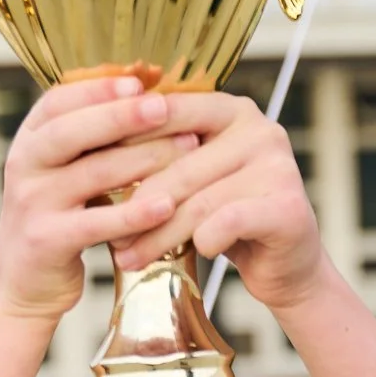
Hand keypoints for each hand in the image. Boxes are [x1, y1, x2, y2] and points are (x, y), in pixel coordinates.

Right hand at [0, 78, 200, 325]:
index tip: (141, 80)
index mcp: (28, 140)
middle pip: (73, 131)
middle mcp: (23, 165)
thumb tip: (145, 94)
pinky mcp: (47, 241)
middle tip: (167, 107)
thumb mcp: (61, 173)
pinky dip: (134, 214)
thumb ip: (89, 141)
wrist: (22, 286)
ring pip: (93, 173)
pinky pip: (98, 223)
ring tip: (187, 148)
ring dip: (144, 158)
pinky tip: (167, 206)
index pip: (60, 101)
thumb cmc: (58, 220)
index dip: (99, 88)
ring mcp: (32, 203)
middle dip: (123, 115)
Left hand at [109, 92, 326, 313]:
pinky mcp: (287, 206)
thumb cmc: (230, 222)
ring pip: (199, 201)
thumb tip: (93, 157)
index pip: (170, 113)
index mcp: (231, 110)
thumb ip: (164, 161)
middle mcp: (259, 128)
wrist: (285, 266)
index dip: (128, 141)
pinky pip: (224, 223)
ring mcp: (278, 165)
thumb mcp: (194, 183)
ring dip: (158, 234)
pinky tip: (192, 254)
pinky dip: (202, 243)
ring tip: (129, 256)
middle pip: (180, 165)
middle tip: (108, 232)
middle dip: (139, 203)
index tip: (88, 168)